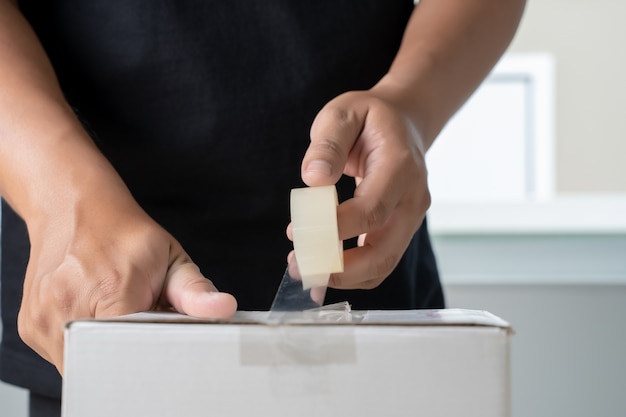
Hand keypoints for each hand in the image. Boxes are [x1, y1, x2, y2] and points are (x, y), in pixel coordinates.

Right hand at [18, 191, 236, 374]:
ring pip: (82, 365)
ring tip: (114, 316)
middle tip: (137, 326)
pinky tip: (93, 318)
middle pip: (106, 363)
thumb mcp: (170, 257)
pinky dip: (83, 347)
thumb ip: (195, 290)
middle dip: (128, 356)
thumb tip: (223, 309)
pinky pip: (62, 356)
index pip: (132, 352)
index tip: (159, 346)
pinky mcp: (30, 327)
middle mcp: (68, 306)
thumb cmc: (124, 234)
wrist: (73, 208)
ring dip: (104, 352)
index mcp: (110, 290)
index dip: (151, 356)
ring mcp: (43, 319)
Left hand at [298, 90, 429, 288]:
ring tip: (304, 271)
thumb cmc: (370, 117)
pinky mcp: (401, 229)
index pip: (371, 211)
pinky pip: (380, 262)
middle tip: (299, 265)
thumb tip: (313, 179)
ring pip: (383, 264)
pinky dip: (352, 273)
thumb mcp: (343, 114)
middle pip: (383, 251)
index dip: (333, 228)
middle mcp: (412, 197)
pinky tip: (322, 267)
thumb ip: (327, 144)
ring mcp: (411, 217)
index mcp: (400, 166)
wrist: (404, 122)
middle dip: (339, 267)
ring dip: (343, 276)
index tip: (297, 231)